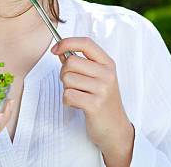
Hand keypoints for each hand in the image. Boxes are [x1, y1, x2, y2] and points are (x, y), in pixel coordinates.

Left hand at [52, 37, 133, 166]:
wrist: (115, 128)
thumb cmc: (103, 100)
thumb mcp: (97, 77)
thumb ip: (80, 63)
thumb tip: (60, 50)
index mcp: (108, 63)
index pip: (86, 43)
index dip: (67, 42)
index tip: (55, 49)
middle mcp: (107, 74)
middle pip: (71, 62)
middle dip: (64, 73)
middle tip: (72, 84)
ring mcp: (102, 89)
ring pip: (67, 79)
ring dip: (67, 89)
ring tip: (79, 95)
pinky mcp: (95, 105)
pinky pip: (68, 95)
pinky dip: (68, 101)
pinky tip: (78, 105)